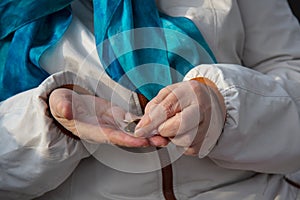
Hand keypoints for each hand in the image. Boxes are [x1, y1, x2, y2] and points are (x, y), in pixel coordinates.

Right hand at [49, 87, 168, 146]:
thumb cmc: (63, 106)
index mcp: (94, 130)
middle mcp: (107, 129)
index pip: (112, 136)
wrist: (68, 105)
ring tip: (168, 132)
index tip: (142, 141)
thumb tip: (68, 111)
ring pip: (134, 129)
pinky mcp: (118, 116)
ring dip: (151, 132)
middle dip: (147, 139)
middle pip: (129, 136)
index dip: (127, 139)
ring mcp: (114, 123)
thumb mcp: (60, 105)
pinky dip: (146, 120)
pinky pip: (134, 119)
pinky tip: (159, 119)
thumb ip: (63, 108)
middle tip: (164, 140)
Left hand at [134, 79, 224, 155]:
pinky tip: (183, 132)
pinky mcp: (205, 142)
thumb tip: (143, 126)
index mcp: (191, 92)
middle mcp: (203, 109)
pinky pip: (185, 149)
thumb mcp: (169, 94)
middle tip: (161, 126)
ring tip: (175, 125)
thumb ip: (154, 108)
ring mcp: (207, 127)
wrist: (210, 103)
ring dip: (171, 136)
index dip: (151, 121)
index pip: (167, 109)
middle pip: (176, 127)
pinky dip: (179, 142)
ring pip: (180, 141)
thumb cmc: (186, 98)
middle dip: (162, 129)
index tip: (139, 130)